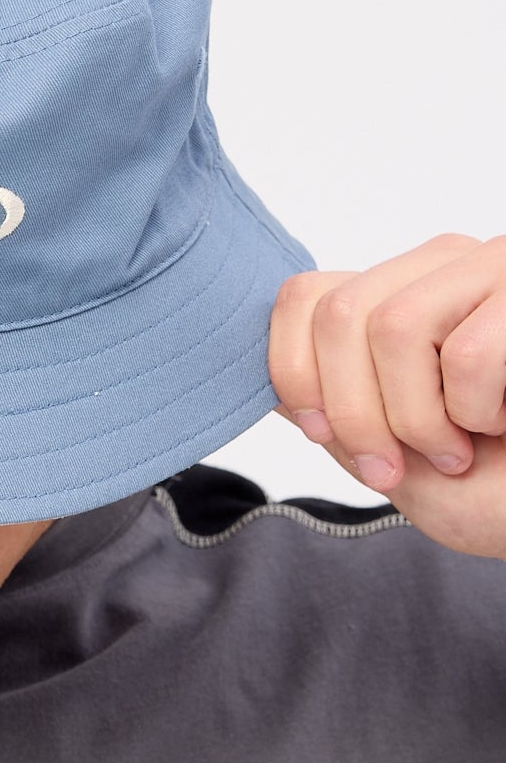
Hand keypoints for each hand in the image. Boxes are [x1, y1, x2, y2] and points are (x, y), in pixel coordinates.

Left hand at [268, 233, 505, 560]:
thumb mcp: (401, 469)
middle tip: (400, 464)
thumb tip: (279, 387)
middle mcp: (447, 269)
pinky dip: (480, 413)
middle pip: (339, 314)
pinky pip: (470, 355)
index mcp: (402, 300)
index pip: (304, 296)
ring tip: (462, 446)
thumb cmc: (503, 493)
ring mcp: (497, 270)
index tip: (329, 438)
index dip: (294, 373)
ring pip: (392, 327)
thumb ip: (339, 419)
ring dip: (418, 418)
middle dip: (355, 414)